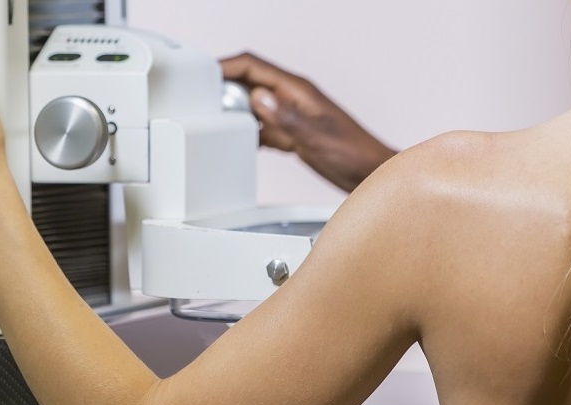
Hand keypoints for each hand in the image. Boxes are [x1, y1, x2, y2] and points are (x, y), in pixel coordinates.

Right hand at [220, 52, 396, 192]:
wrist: (370, 173)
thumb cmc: (354, 153)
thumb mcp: (316, 137)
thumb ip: (286, 119)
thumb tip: (259, 98)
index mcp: (297, 90)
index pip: (253, 66)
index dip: (226, 65)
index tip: (203, 72)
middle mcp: (291, 98)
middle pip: (248, 82)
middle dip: (223, 88)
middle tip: (200, 103)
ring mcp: (290, 116)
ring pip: (252, 105)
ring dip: (232, 111)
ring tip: (211, 122)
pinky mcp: (291, 134)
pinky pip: (261, 127)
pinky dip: (245, 132)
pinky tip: (235, 142)